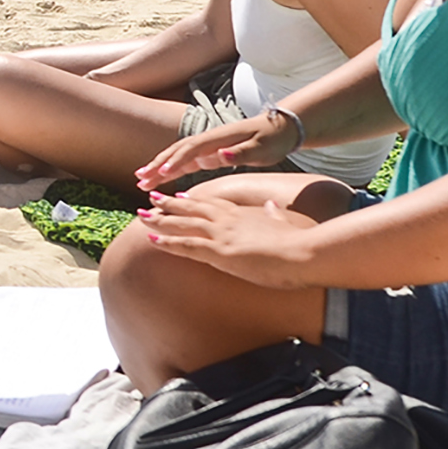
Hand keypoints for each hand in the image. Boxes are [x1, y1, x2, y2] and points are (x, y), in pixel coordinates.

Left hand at [129, 186, 320, 288]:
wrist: (305, 252)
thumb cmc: (298, 243)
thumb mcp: (282, 223)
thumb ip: (272, 214)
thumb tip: (270, 205)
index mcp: (243, 214)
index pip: (212, 204)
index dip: (194, 200)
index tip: (179, 196)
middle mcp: (228, 220)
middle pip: (192, 209)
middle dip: (169, 204)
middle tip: (151, 198)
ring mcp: (222, 235)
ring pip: (183, 224)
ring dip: (160, 219)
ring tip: (141, 214)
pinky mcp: (220, 251)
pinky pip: (186, 245)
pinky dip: (167, 242)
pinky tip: (151, 240)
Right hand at [134, 111, 291, 189]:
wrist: (282, 127)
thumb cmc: (273, 139)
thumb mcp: (261, 148)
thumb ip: (239, 153)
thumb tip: (218, 156)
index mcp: (219, 139)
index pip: (191, 151)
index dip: (174, 163)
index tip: (159, 176)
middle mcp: (209, 140)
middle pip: (177, 152)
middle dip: (157, 165)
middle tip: (139, 180)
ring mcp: (209, 146)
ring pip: (178, 156)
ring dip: (159, 167)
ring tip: (141, 180)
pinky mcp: (212, 152)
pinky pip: (187, 161)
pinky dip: (172, 169)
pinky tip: (162, 178)